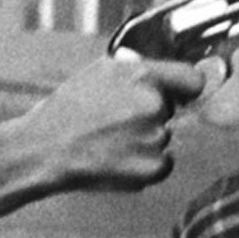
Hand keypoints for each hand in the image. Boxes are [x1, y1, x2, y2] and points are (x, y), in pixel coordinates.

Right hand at [19, 54, 206, 191]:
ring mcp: (154, 138)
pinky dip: (145, 165)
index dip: (184, 89)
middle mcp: (153, 105)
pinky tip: (117, 159)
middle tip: (115, 121)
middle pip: (169, 110)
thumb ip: (136, 69)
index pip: (193, 80)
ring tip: (109, 141)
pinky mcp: (152, 168)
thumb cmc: (68, 108)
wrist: (45, 148)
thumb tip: (158, 70)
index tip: (176, 95)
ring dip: (144, 141)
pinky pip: (162, 164)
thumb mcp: (100, 71)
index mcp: (142, 75)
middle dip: (150, 115)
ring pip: (162, 137)